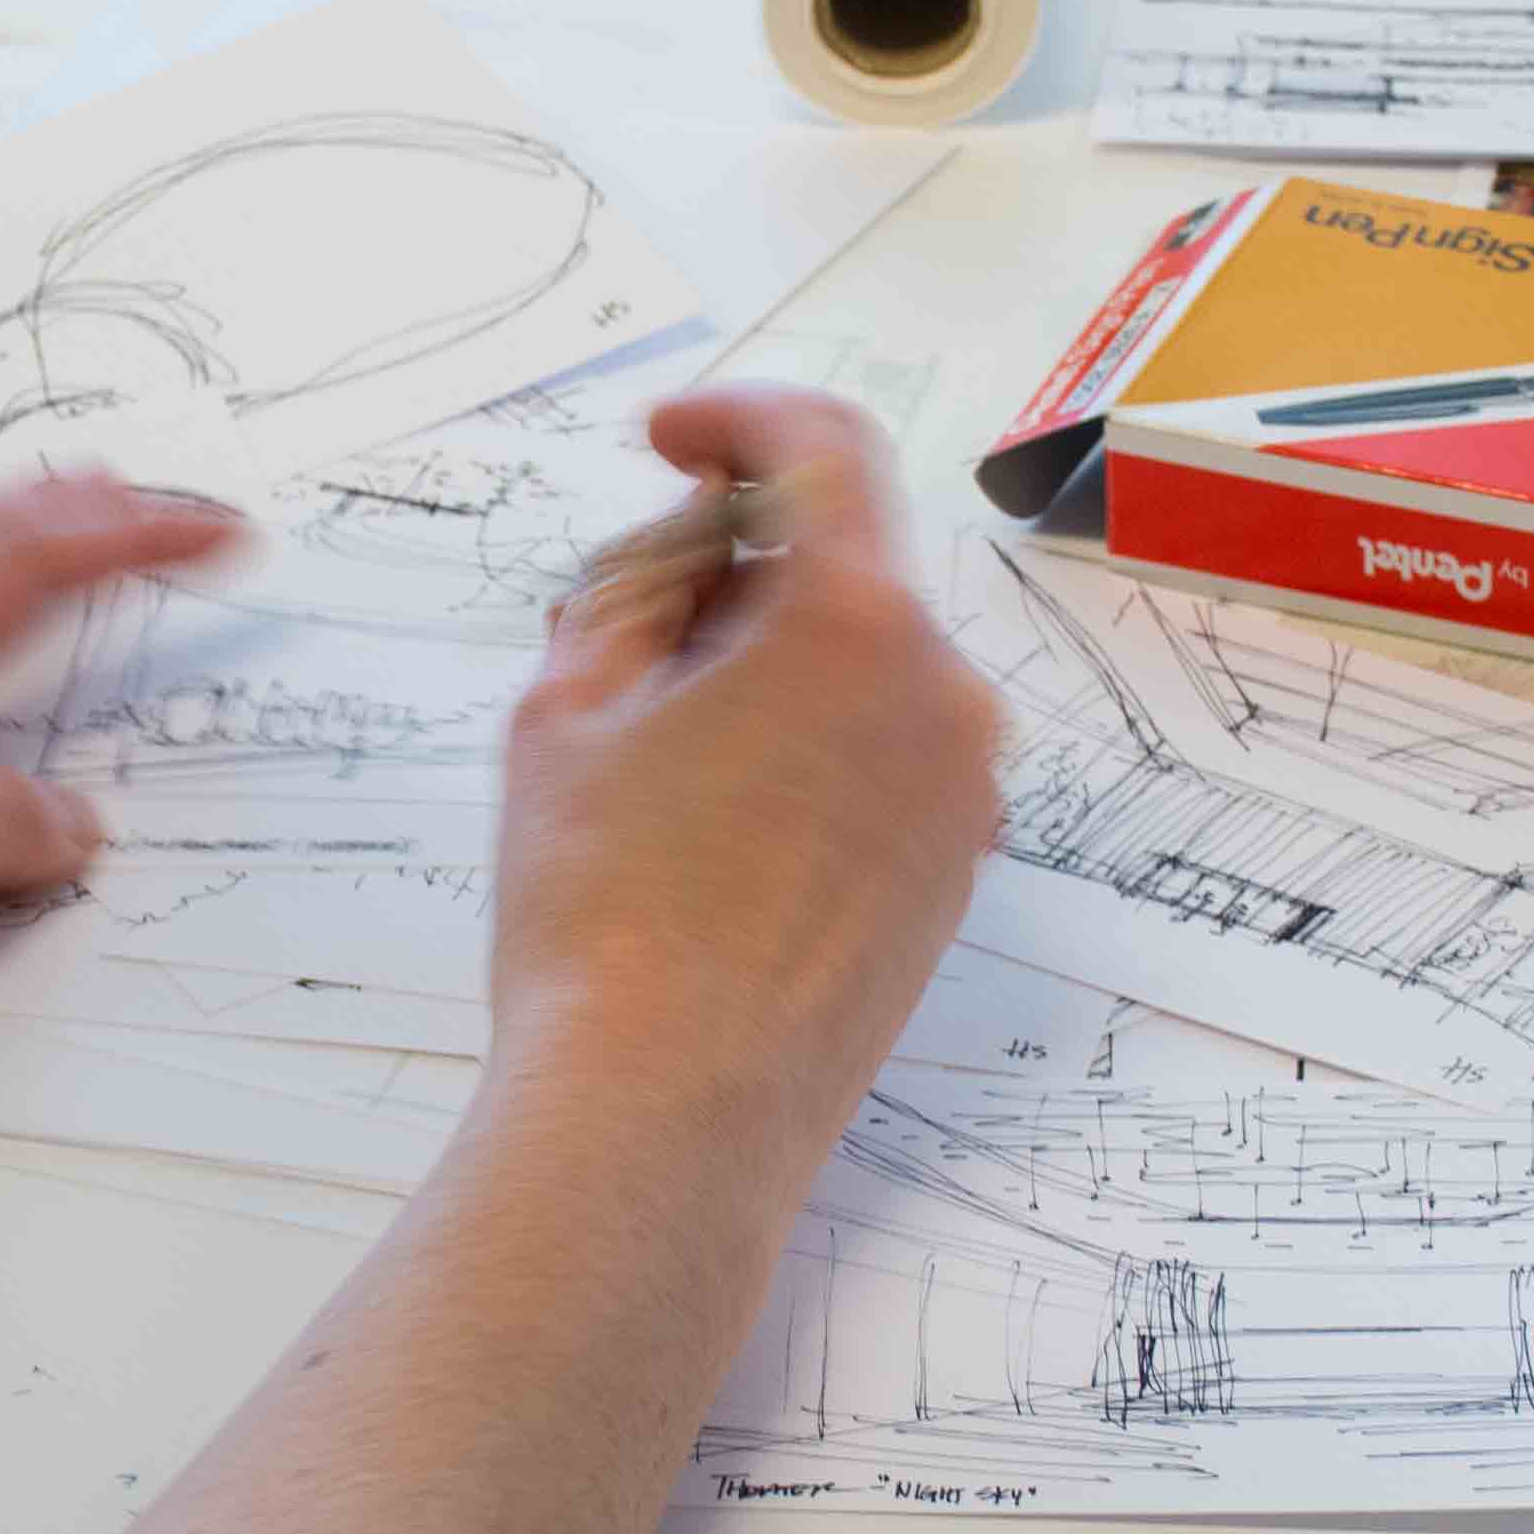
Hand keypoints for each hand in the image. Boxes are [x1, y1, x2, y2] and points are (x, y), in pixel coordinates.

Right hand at [486, 389, 1004, 1139]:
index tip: (669, 442)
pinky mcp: (953, 865)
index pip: (821, 444)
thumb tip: (696, 538)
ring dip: (764, 653)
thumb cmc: (605, 919)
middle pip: (844, 557)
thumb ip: (642, 581)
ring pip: (863, 657)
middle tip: (614, 624)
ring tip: (642, 736)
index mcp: (857, 624)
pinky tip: (706, 806)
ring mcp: (963, 790)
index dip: (734, 416)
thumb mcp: (570, 705)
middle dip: (731, 560)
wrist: (664, 1117)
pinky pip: (886, 746)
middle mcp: (943, 694)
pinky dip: (807, 731)